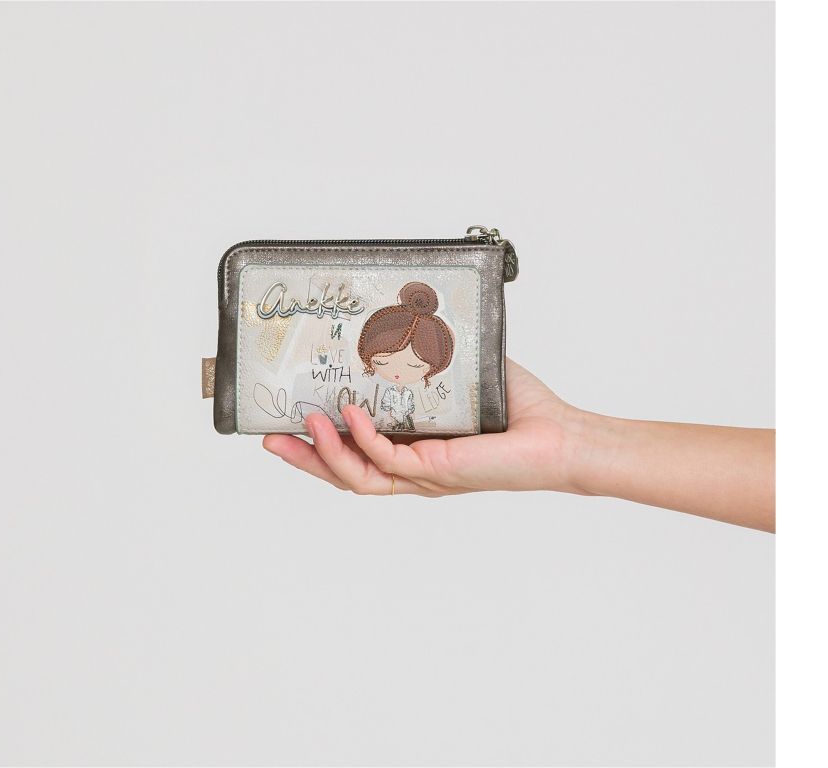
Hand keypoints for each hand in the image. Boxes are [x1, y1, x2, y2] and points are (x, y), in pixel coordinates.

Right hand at [262, 358, 585, 495]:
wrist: (559, 434)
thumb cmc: (518, 408)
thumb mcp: (458, 373)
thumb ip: (427, 355)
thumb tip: (400, 315)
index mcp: (411, 450)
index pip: (354, 453)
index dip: (317, 444)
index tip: (287, 421)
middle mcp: (412, 469)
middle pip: (344, 473)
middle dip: (304, 458)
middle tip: (269, 437)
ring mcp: (423, 476)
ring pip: (357, 476)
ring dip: (324, 452)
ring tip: (303, 421)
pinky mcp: (438, 472)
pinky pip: (389, 461)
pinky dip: (364, 439)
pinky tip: (349, 416)